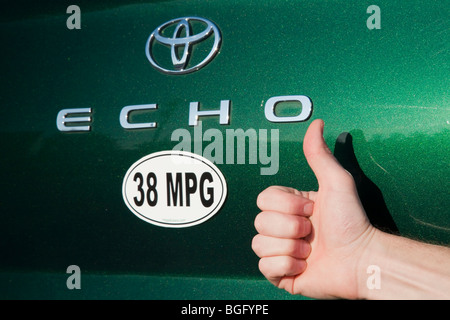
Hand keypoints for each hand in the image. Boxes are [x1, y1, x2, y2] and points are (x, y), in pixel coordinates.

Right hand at [252, 119, 376, 298]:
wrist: (360, 260)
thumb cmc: (351, 222)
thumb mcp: (335, 182)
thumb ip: (319, 154)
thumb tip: (315, 123)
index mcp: (290, 207)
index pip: (264, 199)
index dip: (286, 206)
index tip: (311, 210)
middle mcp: (282, 227)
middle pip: (260, 222)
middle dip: (290, 228)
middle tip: (313, 232)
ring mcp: (280, 251)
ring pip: (259, 244)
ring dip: (290, 248)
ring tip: (310, 251)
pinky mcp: (280, 274)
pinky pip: (265, 267)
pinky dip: (287, 266)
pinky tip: (304, 266)